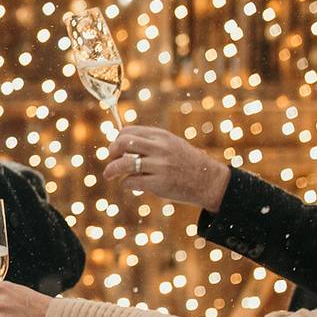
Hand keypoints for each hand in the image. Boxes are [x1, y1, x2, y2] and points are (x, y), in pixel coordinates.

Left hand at [103, 126, 231, 211]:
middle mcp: (160, 148)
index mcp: (161, 136)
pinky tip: (129, 184)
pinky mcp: (159, 183)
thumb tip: (121, 142)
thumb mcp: (171, 144)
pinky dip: (125, 183)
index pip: (128, 131)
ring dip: (111, 170)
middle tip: (111, 160)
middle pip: (123, 143)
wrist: (208, 180)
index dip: (117, 140)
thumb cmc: (186, 163)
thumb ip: (151, 142)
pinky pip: (131, 181)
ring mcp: (160, 166)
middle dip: (111, 152)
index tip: (116, 149)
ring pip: (124, 163)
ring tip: (108, 175)